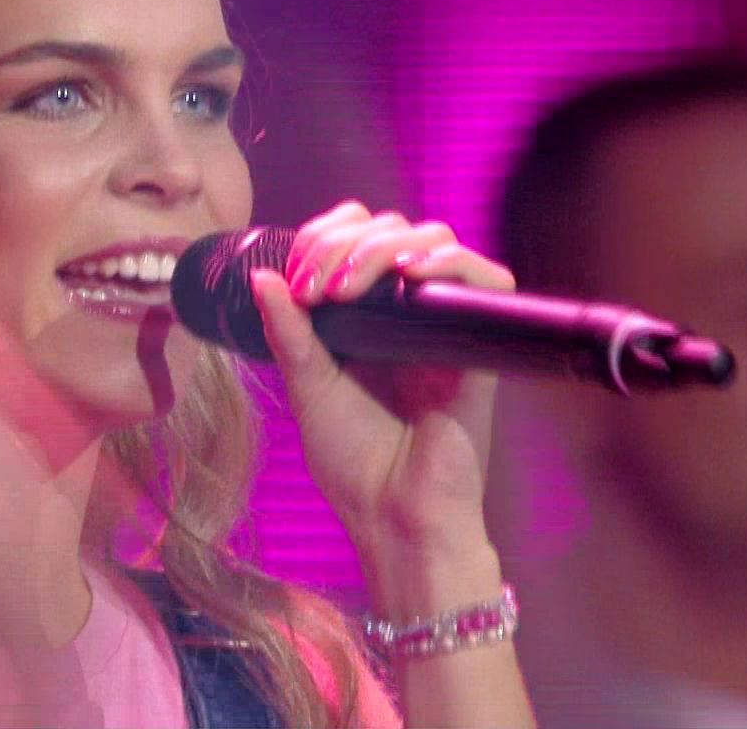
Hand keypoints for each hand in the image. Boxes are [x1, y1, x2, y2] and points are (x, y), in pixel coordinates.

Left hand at [252, 201, 516, 553]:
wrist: (395, 519)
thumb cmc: (354, 465)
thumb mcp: (308, 389)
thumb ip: (289, 333)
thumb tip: (260, 276)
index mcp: (365, 315)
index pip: (355, 237)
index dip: (324, 237)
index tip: (296, 279)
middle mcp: (408, 310)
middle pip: (391, 227)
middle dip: (344, 241)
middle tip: (318, 289)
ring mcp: (446, 323)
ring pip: (433, 240)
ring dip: (383, 247)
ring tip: (349, 287)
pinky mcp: (482, 344)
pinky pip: (486, 280)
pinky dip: (451, 263)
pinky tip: (412, 274)